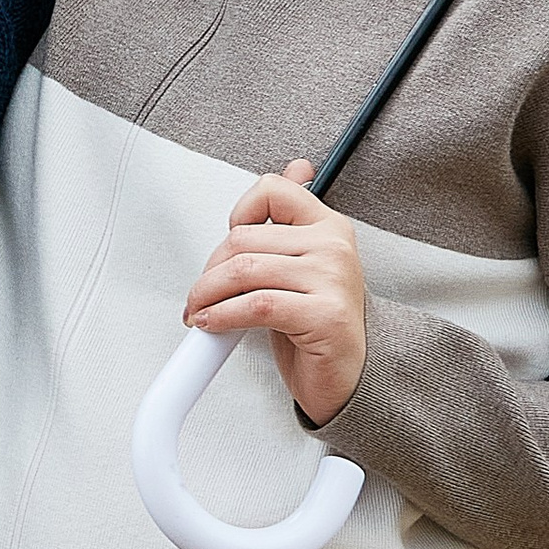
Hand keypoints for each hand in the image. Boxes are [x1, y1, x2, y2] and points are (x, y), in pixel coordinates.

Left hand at [183, 160, 367, 428]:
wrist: (348, 378)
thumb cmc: (320, 325)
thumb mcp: (304, 266)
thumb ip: (293, 222)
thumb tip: (296, 170)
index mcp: (330, 227)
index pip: (274, 190)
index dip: (239, 214)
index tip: (229, 245)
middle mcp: (334, 247)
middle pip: (245, 238)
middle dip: (210, 270)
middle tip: (201, 294)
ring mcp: (331, 280)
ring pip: (244, 270)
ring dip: (206, 295)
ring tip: (200, 311)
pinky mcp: (323, 315)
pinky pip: (255, 305)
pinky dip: (222, 315)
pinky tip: (213, 324)